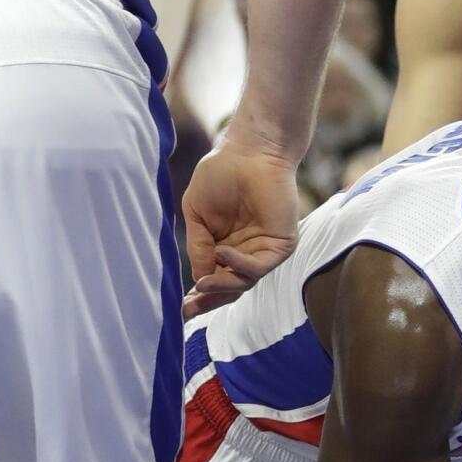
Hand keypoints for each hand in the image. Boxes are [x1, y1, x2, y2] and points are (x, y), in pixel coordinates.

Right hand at [182, 121, 303, 317]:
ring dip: (222, 285)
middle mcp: (245, 253)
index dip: (199, 295)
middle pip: (229, 289)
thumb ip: (199, 246)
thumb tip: (199, 278)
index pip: (214, 280)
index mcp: (224, 248)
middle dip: (209, 299)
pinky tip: (223, 251)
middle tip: (189, 309)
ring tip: (204, 281)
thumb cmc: (221, 174)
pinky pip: (259, 266)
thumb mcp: (197, 215)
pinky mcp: (280, 245)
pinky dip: (239, 264)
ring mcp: (263, 251)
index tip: (180, 308)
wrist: (248, 151)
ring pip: (244, 282)